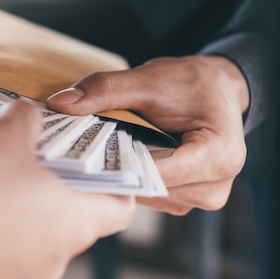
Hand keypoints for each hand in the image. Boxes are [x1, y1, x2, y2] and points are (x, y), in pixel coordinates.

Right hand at [0, 100, 134, 278]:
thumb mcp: (4, 136)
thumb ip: (24, 119)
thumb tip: (26, 115)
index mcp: (75, 221)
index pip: (119, 207)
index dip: (115, 182)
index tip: (100, 161)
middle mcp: (54, 252)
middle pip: (63, 207)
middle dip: (43, 173)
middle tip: (27, 147)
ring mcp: (19, 270)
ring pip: (20, 217)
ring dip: (4, 185)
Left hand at [47, 56, 248, 215]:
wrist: (218, 89)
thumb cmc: (192, 82)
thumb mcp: (148, 79)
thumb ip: (106, 89)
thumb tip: (61, 102)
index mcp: (217, 157)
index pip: (154, 173)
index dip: (115, 162)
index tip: (79, 151)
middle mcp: (214, 187)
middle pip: (149, 187)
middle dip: (117, 166)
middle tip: (85, 143)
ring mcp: (202, 198)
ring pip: (146, 194)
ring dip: (125, 171)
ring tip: (109, 144)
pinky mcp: (187, 199)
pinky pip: (151, 194)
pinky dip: (135, 175)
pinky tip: (124, 154)